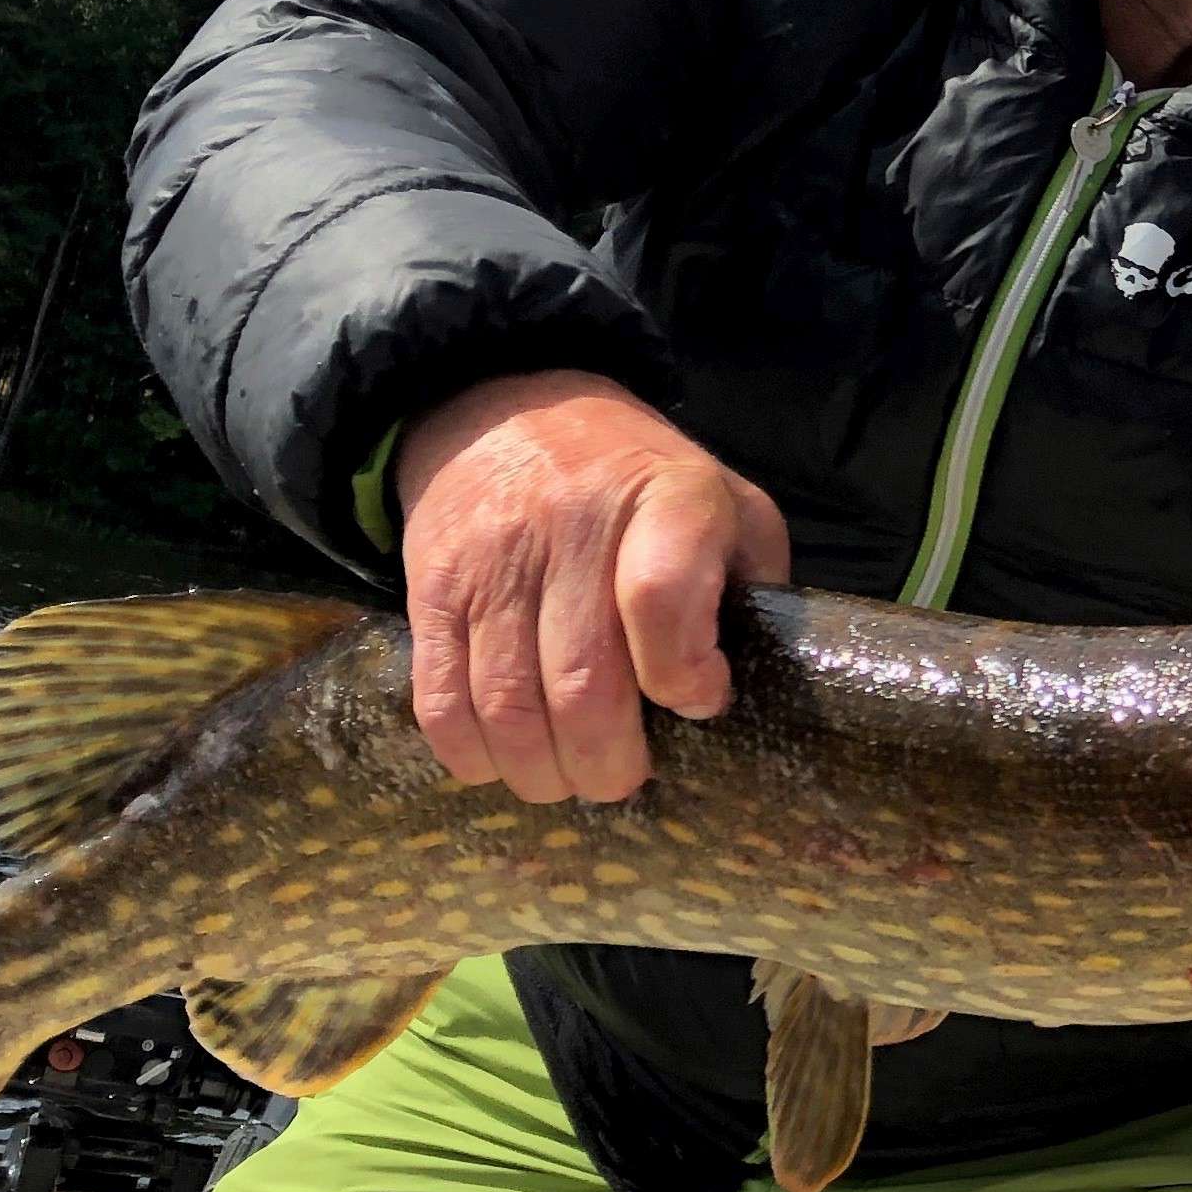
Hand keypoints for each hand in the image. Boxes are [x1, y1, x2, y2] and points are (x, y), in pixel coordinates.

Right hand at [396, 371, 791, 804]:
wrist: (502, 410)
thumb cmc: (637, 481)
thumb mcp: (723, 499)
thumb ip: (752, 578)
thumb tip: (759, 679)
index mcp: (664, 501)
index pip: (662, 598)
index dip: (683, 674)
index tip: (702, 703)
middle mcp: (571, 529)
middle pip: (581, 682)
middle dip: (608, 762)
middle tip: (623, 780)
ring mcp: (492, 562)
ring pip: (506, 704)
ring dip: (541, 771)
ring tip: (568, 780)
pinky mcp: (432, 589)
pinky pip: (440, 697)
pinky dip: (471, 753)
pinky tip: (502, 763)